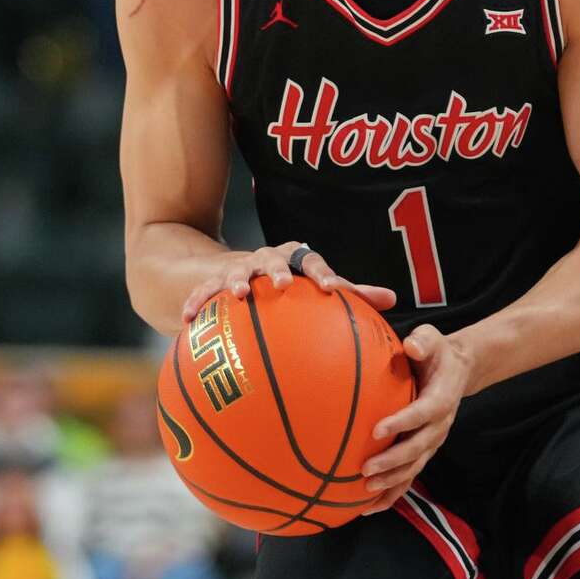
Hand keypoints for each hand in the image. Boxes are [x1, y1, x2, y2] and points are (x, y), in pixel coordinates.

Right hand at [178, 242, 395, 324]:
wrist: (241, 271)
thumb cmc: (290, 286)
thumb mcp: (316, 287)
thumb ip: (351, 295)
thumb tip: (393, 299)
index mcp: (295, 260)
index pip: (312, 261)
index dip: (321, 273)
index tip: (330, 289)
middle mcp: (266, 260)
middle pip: (272, 258)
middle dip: (277, 269)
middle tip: (283, 284)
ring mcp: (237, 269)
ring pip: (235, 271)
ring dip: (237, 281)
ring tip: (239, 296)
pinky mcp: (212, 283)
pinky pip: (202, 293)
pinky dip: (195, 303)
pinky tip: (186, 320)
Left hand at [359, 325, 473, 511]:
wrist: (458, 369)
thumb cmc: (436, 351)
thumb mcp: (432, 338)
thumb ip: (423, 341)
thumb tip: (411, 347)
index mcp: (441, 398)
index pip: (422, 413)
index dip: (402, 423)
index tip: (376, 430)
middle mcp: (439, 425)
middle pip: (418, 449)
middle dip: (393, 462)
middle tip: (365, 469)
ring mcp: (433, 441)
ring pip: (414, 468)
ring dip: (392, 482)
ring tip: (366, 491)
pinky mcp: (424, 450)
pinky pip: (409, 476)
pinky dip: (393, 494)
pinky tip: (369, 508)